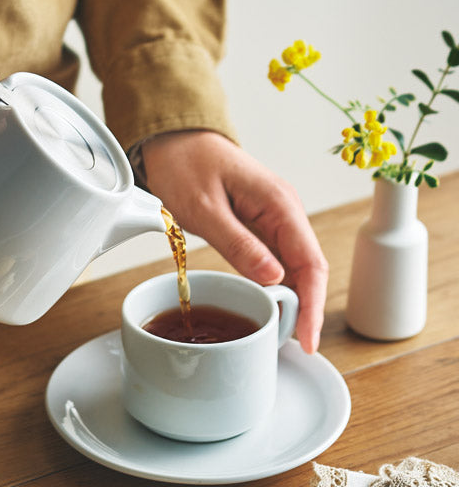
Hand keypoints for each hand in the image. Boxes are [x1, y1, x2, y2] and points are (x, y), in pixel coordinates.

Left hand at [141, 130, 327, 353]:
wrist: (174, 142)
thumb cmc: (186, 165)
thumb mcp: (205, 209)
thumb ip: (238, 244)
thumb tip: (273, 279)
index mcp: (279, 203)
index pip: (310, 261)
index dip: (312, 303)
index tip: (308, 337)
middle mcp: (284, 212)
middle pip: (307, 268)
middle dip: (305, 308)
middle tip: (293, 344)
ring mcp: (273, 219)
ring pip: (293, 267)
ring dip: (292, 300)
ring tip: (282, 333)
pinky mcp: (259, 226)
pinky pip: (274, 260)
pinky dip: (274, 286)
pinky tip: (269, 306)